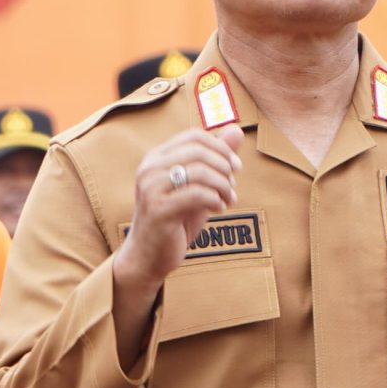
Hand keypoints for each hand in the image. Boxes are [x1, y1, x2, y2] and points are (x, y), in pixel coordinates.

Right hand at [118, 129, 243, 295]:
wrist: (149, 256)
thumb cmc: (175, 220)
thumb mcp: (198, 186)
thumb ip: (215, 159)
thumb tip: (236, 131)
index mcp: (156, 158)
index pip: (194, 136)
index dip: (220, 147)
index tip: (235, 167)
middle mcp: (149, 168)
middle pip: (198, 150)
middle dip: (224, 166)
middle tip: (233, 185)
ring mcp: (151, 189)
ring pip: (200, 171)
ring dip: (223, 185)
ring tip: (228, 199)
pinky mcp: (159, 210)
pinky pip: (198, 194)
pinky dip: (216, 199)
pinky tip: (218, 208)